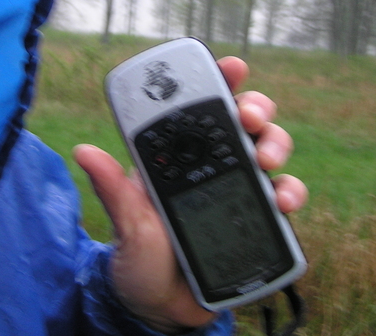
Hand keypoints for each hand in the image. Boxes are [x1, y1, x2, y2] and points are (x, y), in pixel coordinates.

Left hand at [74, 56, 307, 333]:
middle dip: (256, 109)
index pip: (200, 108)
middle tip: (250, 118)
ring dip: (276, 145)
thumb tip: (84, 152)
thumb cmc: (138, 260)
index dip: (219, 82)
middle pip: (246, 121)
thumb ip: (113, 190)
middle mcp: (213, 165)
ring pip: (270, 151)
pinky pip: (284, 196)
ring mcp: (240, 189)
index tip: (233, 67)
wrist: (162, 310)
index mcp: (179, 156)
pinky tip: (283, 203)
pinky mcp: (259, 219)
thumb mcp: (126, 224)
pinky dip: (291, 192)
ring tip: (267, 161)